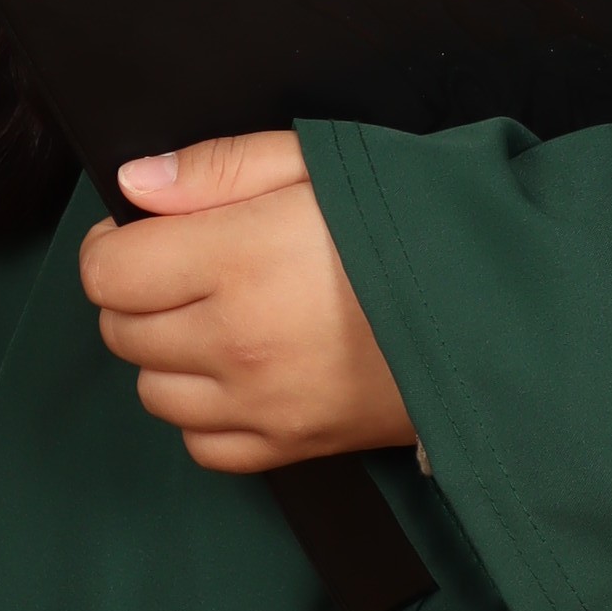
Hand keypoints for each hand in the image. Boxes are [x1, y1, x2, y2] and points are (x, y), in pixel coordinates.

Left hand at [79, 129, 413, 471]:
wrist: (504, 314)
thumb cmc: (420, 226)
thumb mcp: (324, 163)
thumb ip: (220, 167)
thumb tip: (135, 185)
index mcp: (238, 258)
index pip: (107, 272)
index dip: (118, 244)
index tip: (150, 231)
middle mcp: (235, 340)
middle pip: (121, 330)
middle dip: (141, 293)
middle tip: (193, 268)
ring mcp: (260, 403)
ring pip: (151, 391)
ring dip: (169, 355)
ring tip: (224, 318)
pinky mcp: (291, 446)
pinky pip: (201, 444)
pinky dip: (205, 412)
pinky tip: (243, 374)